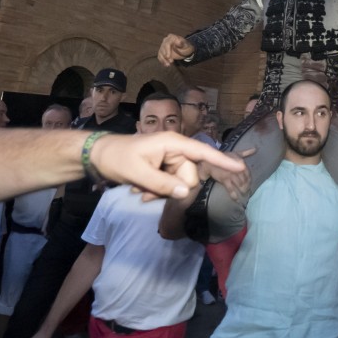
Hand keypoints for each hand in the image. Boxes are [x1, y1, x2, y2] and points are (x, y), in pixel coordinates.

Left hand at [88, 131, 246, 199]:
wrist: (97, 156)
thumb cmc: (116, 158)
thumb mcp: (137, 172)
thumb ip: (163, 183)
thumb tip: (186, 192)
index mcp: (172, 143)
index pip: (202, 151)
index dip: (221, 160)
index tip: (240, 167)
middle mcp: (175, 149)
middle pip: (189, 175)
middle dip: (172, 188)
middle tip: (147, 194)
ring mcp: (171, 159)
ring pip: (180, 182)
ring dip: (163, 192)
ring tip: (140, 191)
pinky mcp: (165, 168)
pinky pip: (172, 184)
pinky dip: (159, 191)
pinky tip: (142, 191)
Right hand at [157, 34, 193, 66]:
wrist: (185, 50)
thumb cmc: (185, 47)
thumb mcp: (186, 45)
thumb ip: (182, 43)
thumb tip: (179, 41)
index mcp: (172, 37)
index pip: (167, 43)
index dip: (167, 50)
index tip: (168, 57)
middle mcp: (166, 40)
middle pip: (162, 48)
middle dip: (166, 56)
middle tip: (171, 61)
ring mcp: (163, 46)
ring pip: (160, 52)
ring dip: (163, 59)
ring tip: (168, 65)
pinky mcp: (162, 51)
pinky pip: (160, 56)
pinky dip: (162, 61)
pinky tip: (166, 65)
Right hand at [200, 148, 254, 201]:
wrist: (210, 161)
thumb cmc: (224, 156)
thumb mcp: (236, 153)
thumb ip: (246, 152)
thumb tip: (256, 149)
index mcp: (241, 162)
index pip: (248, 174)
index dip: (249, 180)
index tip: (249, 184)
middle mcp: (237, 168)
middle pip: (245, 180)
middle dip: (246, 186)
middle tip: (247, 190)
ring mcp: (231, 175)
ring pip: (239, 185)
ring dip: (242, 190)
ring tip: (244, 194)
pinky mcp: (224, 180)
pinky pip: (231, 189)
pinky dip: (234, 195)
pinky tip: (237, 200)